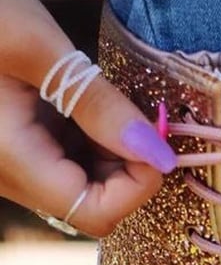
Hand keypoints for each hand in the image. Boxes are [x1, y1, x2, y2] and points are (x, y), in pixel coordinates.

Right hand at [0, 0, 175, 235]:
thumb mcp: (41, 50)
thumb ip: (101, 109)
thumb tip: (160, 156)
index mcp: (11, 160)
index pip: (96, 213)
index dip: (138, 187)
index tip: (155, 142)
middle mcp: (9, 176)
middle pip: (93, 204)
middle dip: (130, 169)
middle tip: (143, 120)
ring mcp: (10, 165)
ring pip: (83, 185)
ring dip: (114, 156)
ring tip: (117, 108)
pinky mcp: (14, 148)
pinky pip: (65, 163)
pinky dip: (93, 144)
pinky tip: (96, 108)